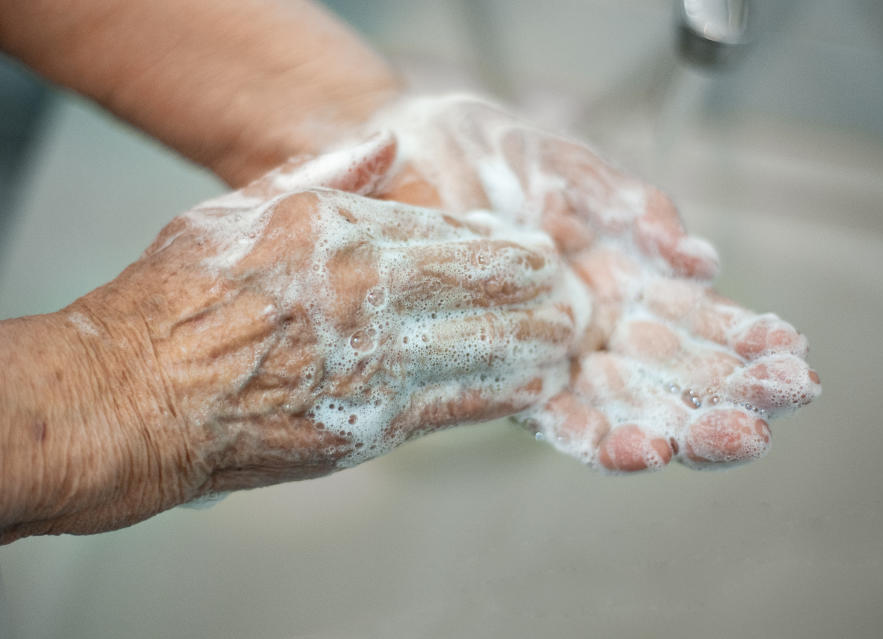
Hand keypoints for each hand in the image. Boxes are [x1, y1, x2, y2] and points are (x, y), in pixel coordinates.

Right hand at [133, 138, 587, 495]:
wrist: (136, 399)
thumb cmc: (174, 302)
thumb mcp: (239, 209)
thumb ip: (326, 175)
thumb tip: (389, 145)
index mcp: (341, 234)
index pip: (458, 235)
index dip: (508, 246)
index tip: (534, 251)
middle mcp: (368, 296)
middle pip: (490, 288)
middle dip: (540, 290)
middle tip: (571, 292)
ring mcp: (377, 364)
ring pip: (491, 347)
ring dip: (540, 340)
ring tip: (569, 335)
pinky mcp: (374, 427)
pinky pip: (463, 406)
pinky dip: (509, 391)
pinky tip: (538, 383)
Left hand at [346, 95, 820, 470]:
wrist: (406, 152)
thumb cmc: (491, 152)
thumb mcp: (571, 168)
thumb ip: (632, 209)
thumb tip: (699, 258)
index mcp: (627, 278)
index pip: (698, 323)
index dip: (745, 344)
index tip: (793, 359)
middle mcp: (596, 326)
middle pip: (672, 376)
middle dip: (725, 398)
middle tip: (772, 418)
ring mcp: (551, 353)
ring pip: (624, 403)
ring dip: (674, 427)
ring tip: (720, 441)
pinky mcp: (502, 370)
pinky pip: (553, 413)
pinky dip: (596, 433)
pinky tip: (638, 450)